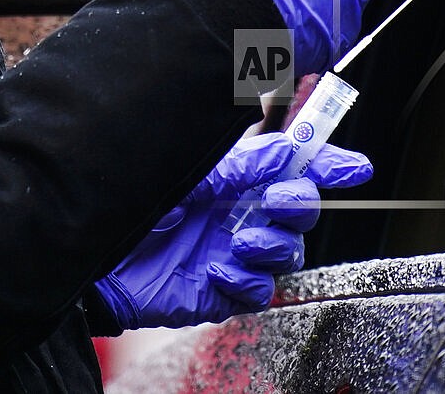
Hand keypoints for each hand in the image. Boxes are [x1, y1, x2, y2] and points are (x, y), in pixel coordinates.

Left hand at [93, 132, 371, 329]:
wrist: (89, 252)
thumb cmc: (134, 199)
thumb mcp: (192, 170)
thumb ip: (244, 163)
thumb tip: (288, 153)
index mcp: (241, 175)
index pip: (299, 166)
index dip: (331, 165)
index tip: (355, 168)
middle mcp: (245, 211)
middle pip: (303, 209)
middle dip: (300, 204)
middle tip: (278, 202)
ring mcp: (237, 252)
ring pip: (289, 252)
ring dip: (274, 244)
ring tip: (240, 240)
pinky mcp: (224, 290)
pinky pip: (260, 291)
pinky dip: (245, 281)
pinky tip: (217, 269)